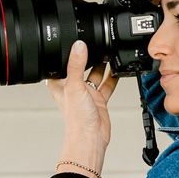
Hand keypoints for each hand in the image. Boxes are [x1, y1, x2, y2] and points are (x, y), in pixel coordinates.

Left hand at [46, 39, 118, 176]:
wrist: (90, 138)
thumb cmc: (76, 119)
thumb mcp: (74, 86)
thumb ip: (76, 65)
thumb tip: (78, 46)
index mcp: (60, 84)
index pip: (63, 63)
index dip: (68, 52)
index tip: (76, 40)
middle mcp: (73, 88)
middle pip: (81, 67)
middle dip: (89, 57)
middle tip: (97, 43)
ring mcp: (87, 94)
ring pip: (95, 74)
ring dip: (102, 65)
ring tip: (109, 52)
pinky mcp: (99, 100)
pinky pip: (107, 85)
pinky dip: (112, 78)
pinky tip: (118, 69)